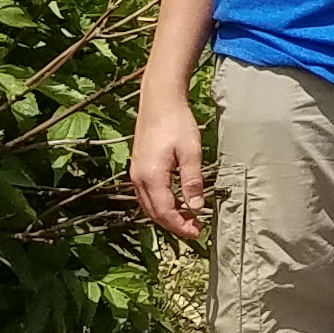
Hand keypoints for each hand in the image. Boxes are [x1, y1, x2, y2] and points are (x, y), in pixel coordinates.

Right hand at [130, 90, 208, 242]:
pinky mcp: (138, 167)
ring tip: (188, 218)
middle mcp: (138, 178)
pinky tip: (175, 201)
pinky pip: (147, 194)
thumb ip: (192, 181)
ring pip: (149, 205)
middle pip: (154, 212)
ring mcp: (136, 173)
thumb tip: (196, 206)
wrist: (159, 101)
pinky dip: (160, 203)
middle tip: (194, 229)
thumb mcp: (191, 152)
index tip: (197, 232)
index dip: (180, 225)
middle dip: (173, 224)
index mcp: (151, 177)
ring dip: (166, 215)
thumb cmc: (177, 123)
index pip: (165, 212)